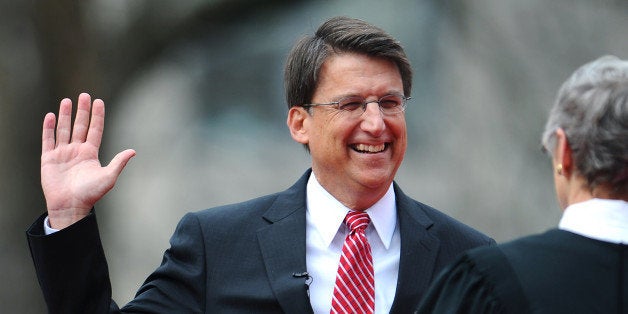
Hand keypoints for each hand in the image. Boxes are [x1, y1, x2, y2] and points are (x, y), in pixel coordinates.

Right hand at [41, 93, 135, 228]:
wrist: (70, 206)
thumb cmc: (90, 194)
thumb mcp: (108, 177)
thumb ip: (119, 162)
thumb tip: (133, 151)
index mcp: (91, 153)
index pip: (95, 129)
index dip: (97, 116)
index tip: (98, 101)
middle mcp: (77, 150)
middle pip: (80, 126)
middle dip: (82, 111)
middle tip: (83, 95)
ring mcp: (62, 153)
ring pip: (64, 129)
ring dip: (65, 115)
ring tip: (67, 101)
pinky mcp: (49, 158)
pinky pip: (48, 140)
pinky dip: (49, 128)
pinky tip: (51, 116)